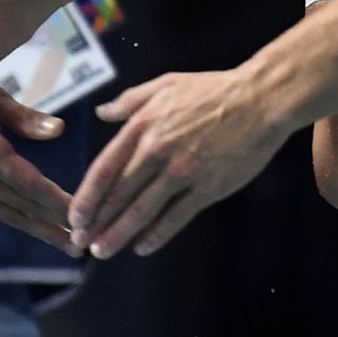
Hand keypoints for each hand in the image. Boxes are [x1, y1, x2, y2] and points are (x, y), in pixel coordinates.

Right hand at [0, 82, 82, 255]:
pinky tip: (37, 228)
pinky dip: (18, 221)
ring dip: (40, 231)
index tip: (86, 214)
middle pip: (24, 207)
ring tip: (68, 245)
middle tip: (87, 244)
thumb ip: (23, 117)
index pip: (31, 184)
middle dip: (56, 226)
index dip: (59, 202)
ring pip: (9, 215)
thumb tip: (59, 131)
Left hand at [69, 69, 290, 258]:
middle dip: (96, 222)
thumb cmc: (215, 90)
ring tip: (102, 251)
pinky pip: (177, 216)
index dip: (87, 196)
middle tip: (80, 242)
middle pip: (119, 194)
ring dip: (119, 234)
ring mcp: (184, 171)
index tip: (76, 216)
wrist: (261, 100)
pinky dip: (158, 234)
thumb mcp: (166, 84)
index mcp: (144, 126)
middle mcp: (158, 151)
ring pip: (143, 210)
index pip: (105, 168)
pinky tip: (143, 247)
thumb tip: (102, 112)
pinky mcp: (208, 186)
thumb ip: (130, 101)